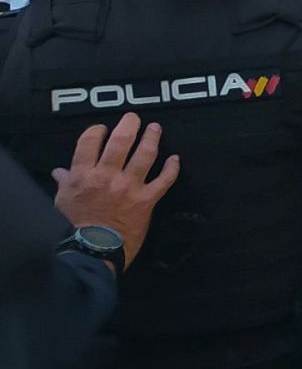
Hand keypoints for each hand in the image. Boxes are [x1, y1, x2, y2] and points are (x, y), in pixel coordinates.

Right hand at [53, 113, 179, 265]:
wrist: (92, 250)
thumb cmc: (74, 227)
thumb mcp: (62, 202)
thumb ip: (65, 183)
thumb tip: (59, 172)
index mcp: (83, 175)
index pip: (90, 141)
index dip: (97, 130)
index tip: (103, 128)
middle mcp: (107, 176)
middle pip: (121, 141)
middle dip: (129, 124)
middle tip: (134, 118)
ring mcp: (128, 187)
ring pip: (145, 154)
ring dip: (152, 138)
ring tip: (155, 128)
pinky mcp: (146, 199)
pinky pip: (164, 180)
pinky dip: (172, 168)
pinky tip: (175, 159)